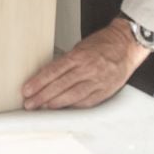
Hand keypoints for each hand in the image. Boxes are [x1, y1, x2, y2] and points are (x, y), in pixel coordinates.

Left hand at [22, 20, 149, 109]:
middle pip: (60, 85)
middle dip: (42, 96)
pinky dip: (73, 106)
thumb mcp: (81, 47)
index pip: (53, 71)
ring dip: (55, 104)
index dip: (38, 82)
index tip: (27, 90)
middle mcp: (88, 69)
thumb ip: (66, 62)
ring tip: (42, 108)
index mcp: (79, 56)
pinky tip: (63, 109)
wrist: (126, 44)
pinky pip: (86, 102)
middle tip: (30, 103)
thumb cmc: (103, 44)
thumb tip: (48, 76)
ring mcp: (97, 81)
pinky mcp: (105, 91)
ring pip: (72, 96)